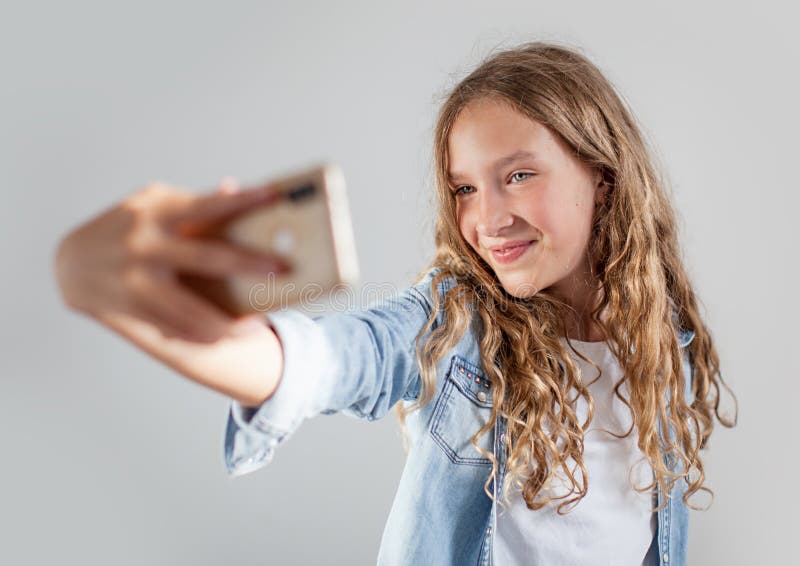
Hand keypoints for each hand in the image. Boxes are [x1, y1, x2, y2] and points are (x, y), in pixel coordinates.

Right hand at [54, 178, 288, 342]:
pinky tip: (227, 337)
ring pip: (190, 309)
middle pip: (207, 258)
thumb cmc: (124, 226)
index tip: (275, 195)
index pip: (207, 204)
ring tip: (257, 326)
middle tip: (283, 269)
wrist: (70, 261)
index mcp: (155, 212)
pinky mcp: (130, 307)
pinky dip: (202, 335)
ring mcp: (135, 279)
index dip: (243, 200)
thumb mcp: (152, 205)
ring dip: (228, 322)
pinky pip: (174, 328)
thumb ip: (194, 203)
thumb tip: (237, 189)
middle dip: (248, 265)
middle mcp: (144, 244)